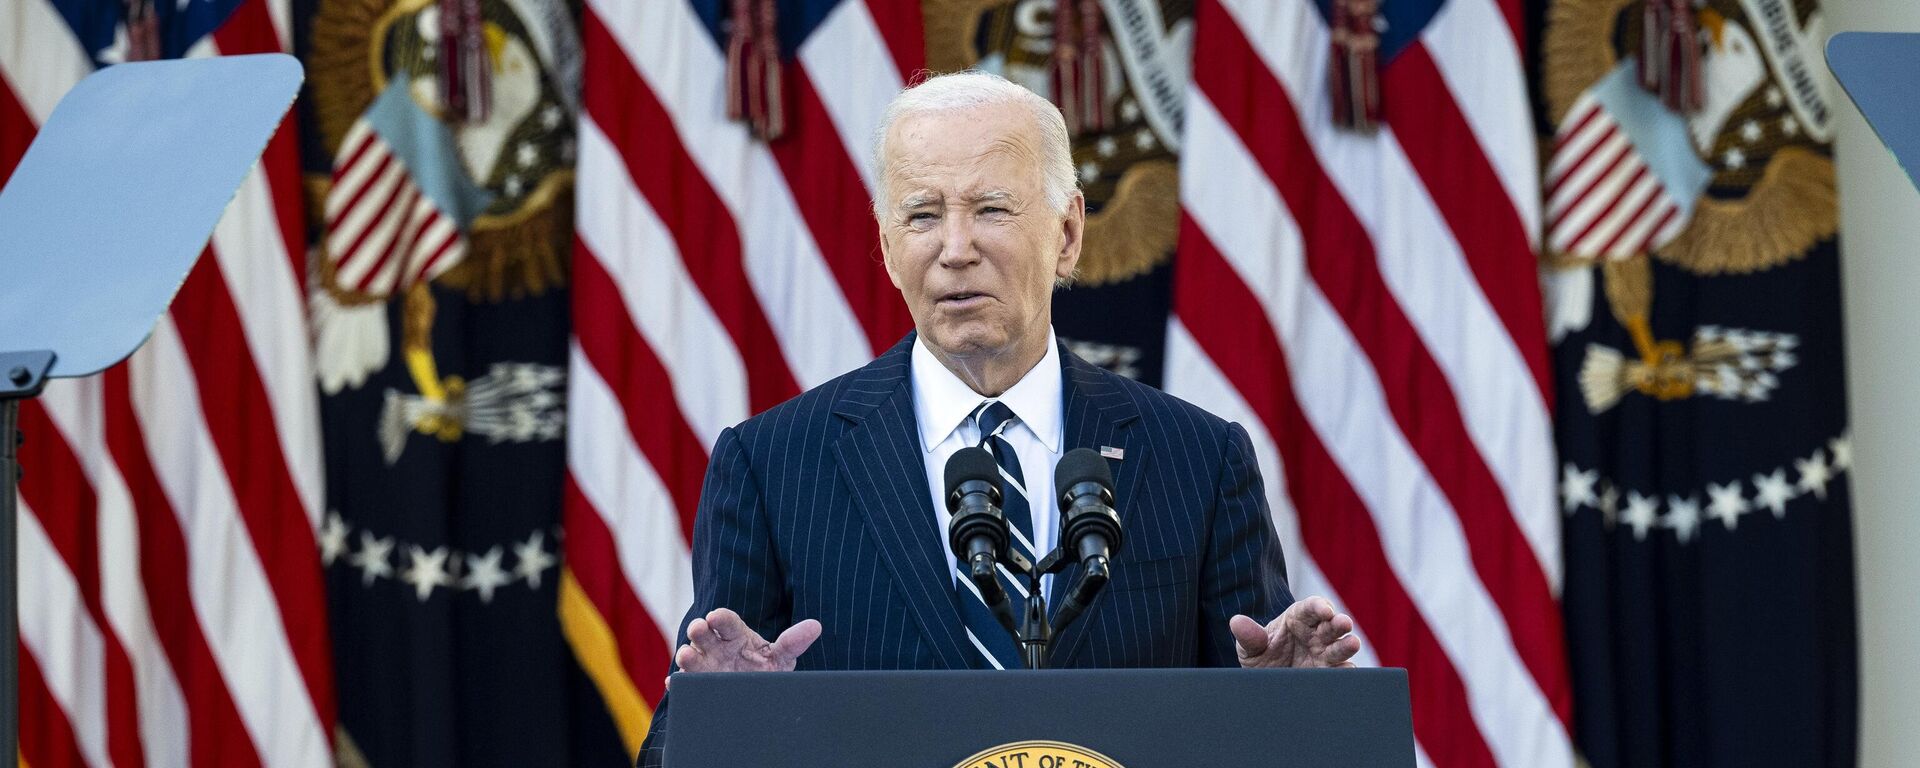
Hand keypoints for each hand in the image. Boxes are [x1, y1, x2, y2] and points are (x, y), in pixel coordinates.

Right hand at [666, 608, 821, 688]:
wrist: (756, 697)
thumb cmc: (766, 670)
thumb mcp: (781, 657)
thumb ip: (793, 642)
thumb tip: (816, 626)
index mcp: (734, 634)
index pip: (725, 620)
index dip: (720, 618)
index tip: (716, 617)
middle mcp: (715, 647)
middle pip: (702, 633)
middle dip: (698, 630)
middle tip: (699, 628)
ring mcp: (703, 666)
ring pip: (689, 655)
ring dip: (686, 654)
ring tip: (688, 655)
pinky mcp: (696, 686)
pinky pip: (683, 684)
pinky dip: (678, 684)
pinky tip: (676, 685)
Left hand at [1229, 596, 1360, 668]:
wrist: (1268, 684)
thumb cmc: (1262, 658)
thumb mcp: (1251, 648)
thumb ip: (1248, 636)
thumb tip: (1236, 621)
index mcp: (1298, 618)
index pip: (1311, 607)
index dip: (1319, 606)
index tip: (1324, 610)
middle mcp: (1316, 634)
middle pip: (1332, 624)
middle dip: (1339, 622)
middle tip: (1344, 623)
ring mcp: (1325, 653)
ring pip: (1341, 645)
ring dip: (1347, 644)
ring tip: (1352, 643)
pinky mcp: (1329, 673)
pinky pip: (1342, 670)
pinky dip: (1346, 670)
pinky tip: (1346, 670)